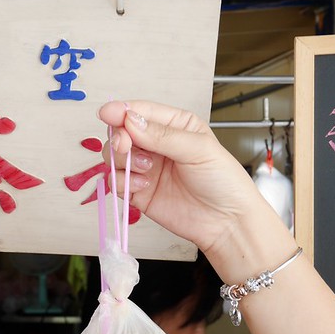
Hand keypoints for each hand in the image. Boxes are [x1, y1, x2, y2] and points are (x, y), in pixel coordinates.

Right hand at [97, 100, 258, 252]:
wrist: (227, 222)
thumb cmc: (223, 181)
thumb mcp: (198, 149)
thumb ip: (162, 134)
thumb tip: (130, 120)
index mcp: (174, 125)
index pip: (140, 112)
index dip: (121, 111)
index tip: (107, 113)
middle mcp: (157, 145)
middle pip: (121, 132)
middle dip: (119, 138)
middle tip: (125, 146)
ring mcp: (146, 169)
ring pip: (115, 157)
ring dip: (123, 161)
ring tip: (146, 169)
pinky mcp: (139, 192)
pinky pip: (116, 182)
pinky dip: (123, 182)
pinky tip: (144, 186)